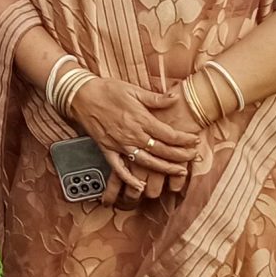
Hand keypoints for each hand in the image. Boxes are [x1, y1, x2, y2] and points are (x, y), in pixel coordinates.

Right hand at [67, 76, 201, 192]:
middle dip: (180, 156)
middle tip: (193, 157)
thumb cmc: (107, 90)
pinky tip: (140, 187)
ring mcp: (119, 144)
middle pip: (162, 150)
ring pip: (146, 162)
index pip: (169, 134)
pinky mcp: (107, 149)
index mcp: (140, 119)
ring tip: (179, 172)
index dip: (185, 139)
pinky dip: (129, 179)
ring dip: (164, 169)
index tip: (195, 140)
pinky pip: (119, 168)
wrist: (80, 95)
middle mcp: (132, 134)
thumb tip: (175, 98)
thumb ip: (155, 98)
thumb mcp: (133, 89)